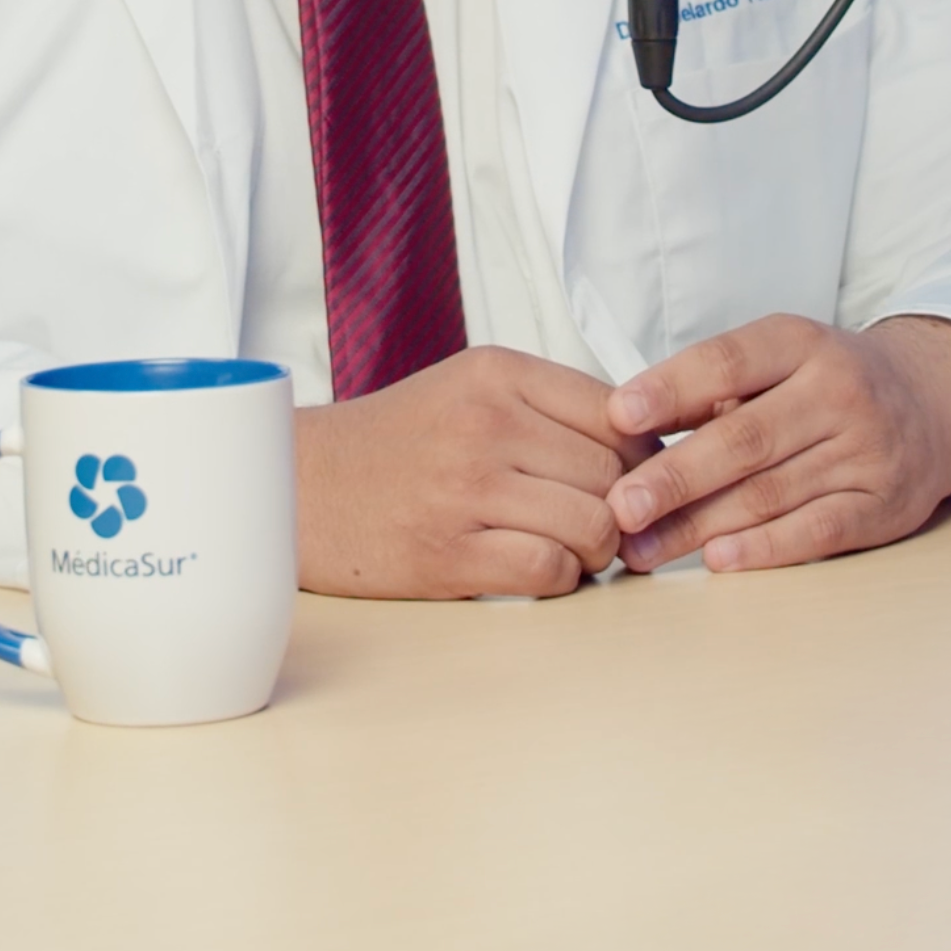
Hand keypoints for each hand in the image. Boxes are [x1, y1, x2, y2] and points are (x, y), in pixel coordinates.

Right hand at [295, 345, 657, 599]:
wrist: (306, 485)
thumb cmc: (397, 441)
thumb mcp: (468, 388)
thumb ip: (548, 404)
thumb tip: (643, 446)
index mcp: (496, 372)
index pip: (618, 412)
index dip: (639, 454)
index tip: (630, 478)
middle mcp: (485, 422)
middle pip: (614, 474)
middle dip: (622, 507)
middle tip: (600, 521)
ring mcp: (467, 488)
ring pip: (594, 525)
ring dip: (597, 549)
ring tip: (571, 546)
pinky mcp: (451, 553)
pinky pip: (551, 570)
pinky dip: (561, 578)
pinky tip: (537, 567)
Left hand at [605, 314, 950, 574]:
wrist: (929, 403)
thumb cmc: (823, 382)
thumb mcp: (775, 360)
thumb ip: (710, 389)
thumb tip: (628, 424)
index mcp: (799, 344)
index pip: (727, 363)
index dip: (670, 389)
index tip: (617, 416)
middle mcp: (837, 393)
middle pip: (744, 439)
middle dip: (674, 477)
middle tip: (620, 506)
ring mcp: (864, 451)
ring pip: (770, 492)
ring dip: (698, 525)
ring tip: (642, 546)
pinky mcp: (882, 506)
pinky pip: (817, 531)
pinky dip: (764, 548)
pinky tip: (716, 558)